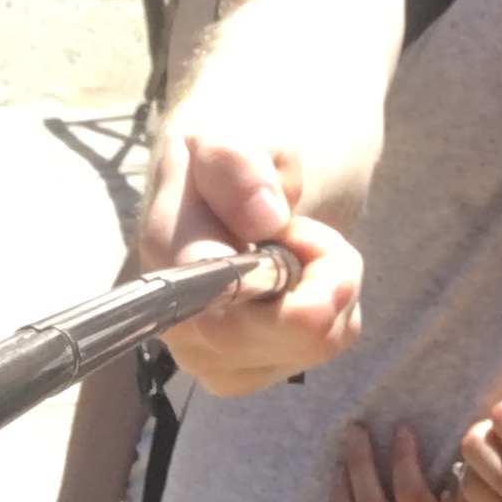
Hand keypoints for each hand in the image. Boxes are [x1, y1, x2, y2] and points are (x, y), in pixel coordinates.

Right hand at [141, 124, 362, 395]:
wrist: (225, 178)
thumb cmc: (225, 153)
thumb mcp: (225, 130)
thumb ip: (235, 164)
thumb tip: (265, 220)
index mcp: (167, 261)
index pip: (221, 311)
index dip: (278, 284)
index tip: (296, 233)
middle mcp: (182, 325)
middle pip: (290, 335)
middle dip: (325, 270)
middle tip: (304, 225)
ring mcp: (215, 357)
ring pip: (318, 341)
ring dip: (331, 282)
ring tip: (296, 242)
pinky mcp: (251, 370)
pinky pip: (329, 343)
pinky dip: (335, 302)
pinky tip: (299, 274)